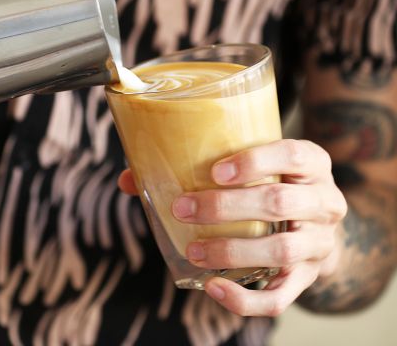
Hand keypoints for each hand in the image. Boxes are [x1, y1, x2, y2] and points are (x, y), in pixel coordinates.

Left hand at [118, 139, 347, 315]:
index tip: (214, 171)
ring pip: (281, 250)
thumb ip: (196, 164)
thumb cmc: (268, 183)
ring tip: (192, 251)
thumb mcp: (250, 166)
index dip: (255, 162)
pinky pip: (281, 297)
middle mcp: (325, 201)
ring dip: (231, 251)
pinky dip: (245, 298)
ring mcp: (320, 243)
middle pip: (280, 203)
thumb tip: (129, 178)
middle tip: (182, 209)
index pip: (292, 156)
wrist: (311, 222)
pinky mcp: (308, 279)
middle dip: (225, 207)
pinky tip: (212, 287)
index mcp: (311, 164)